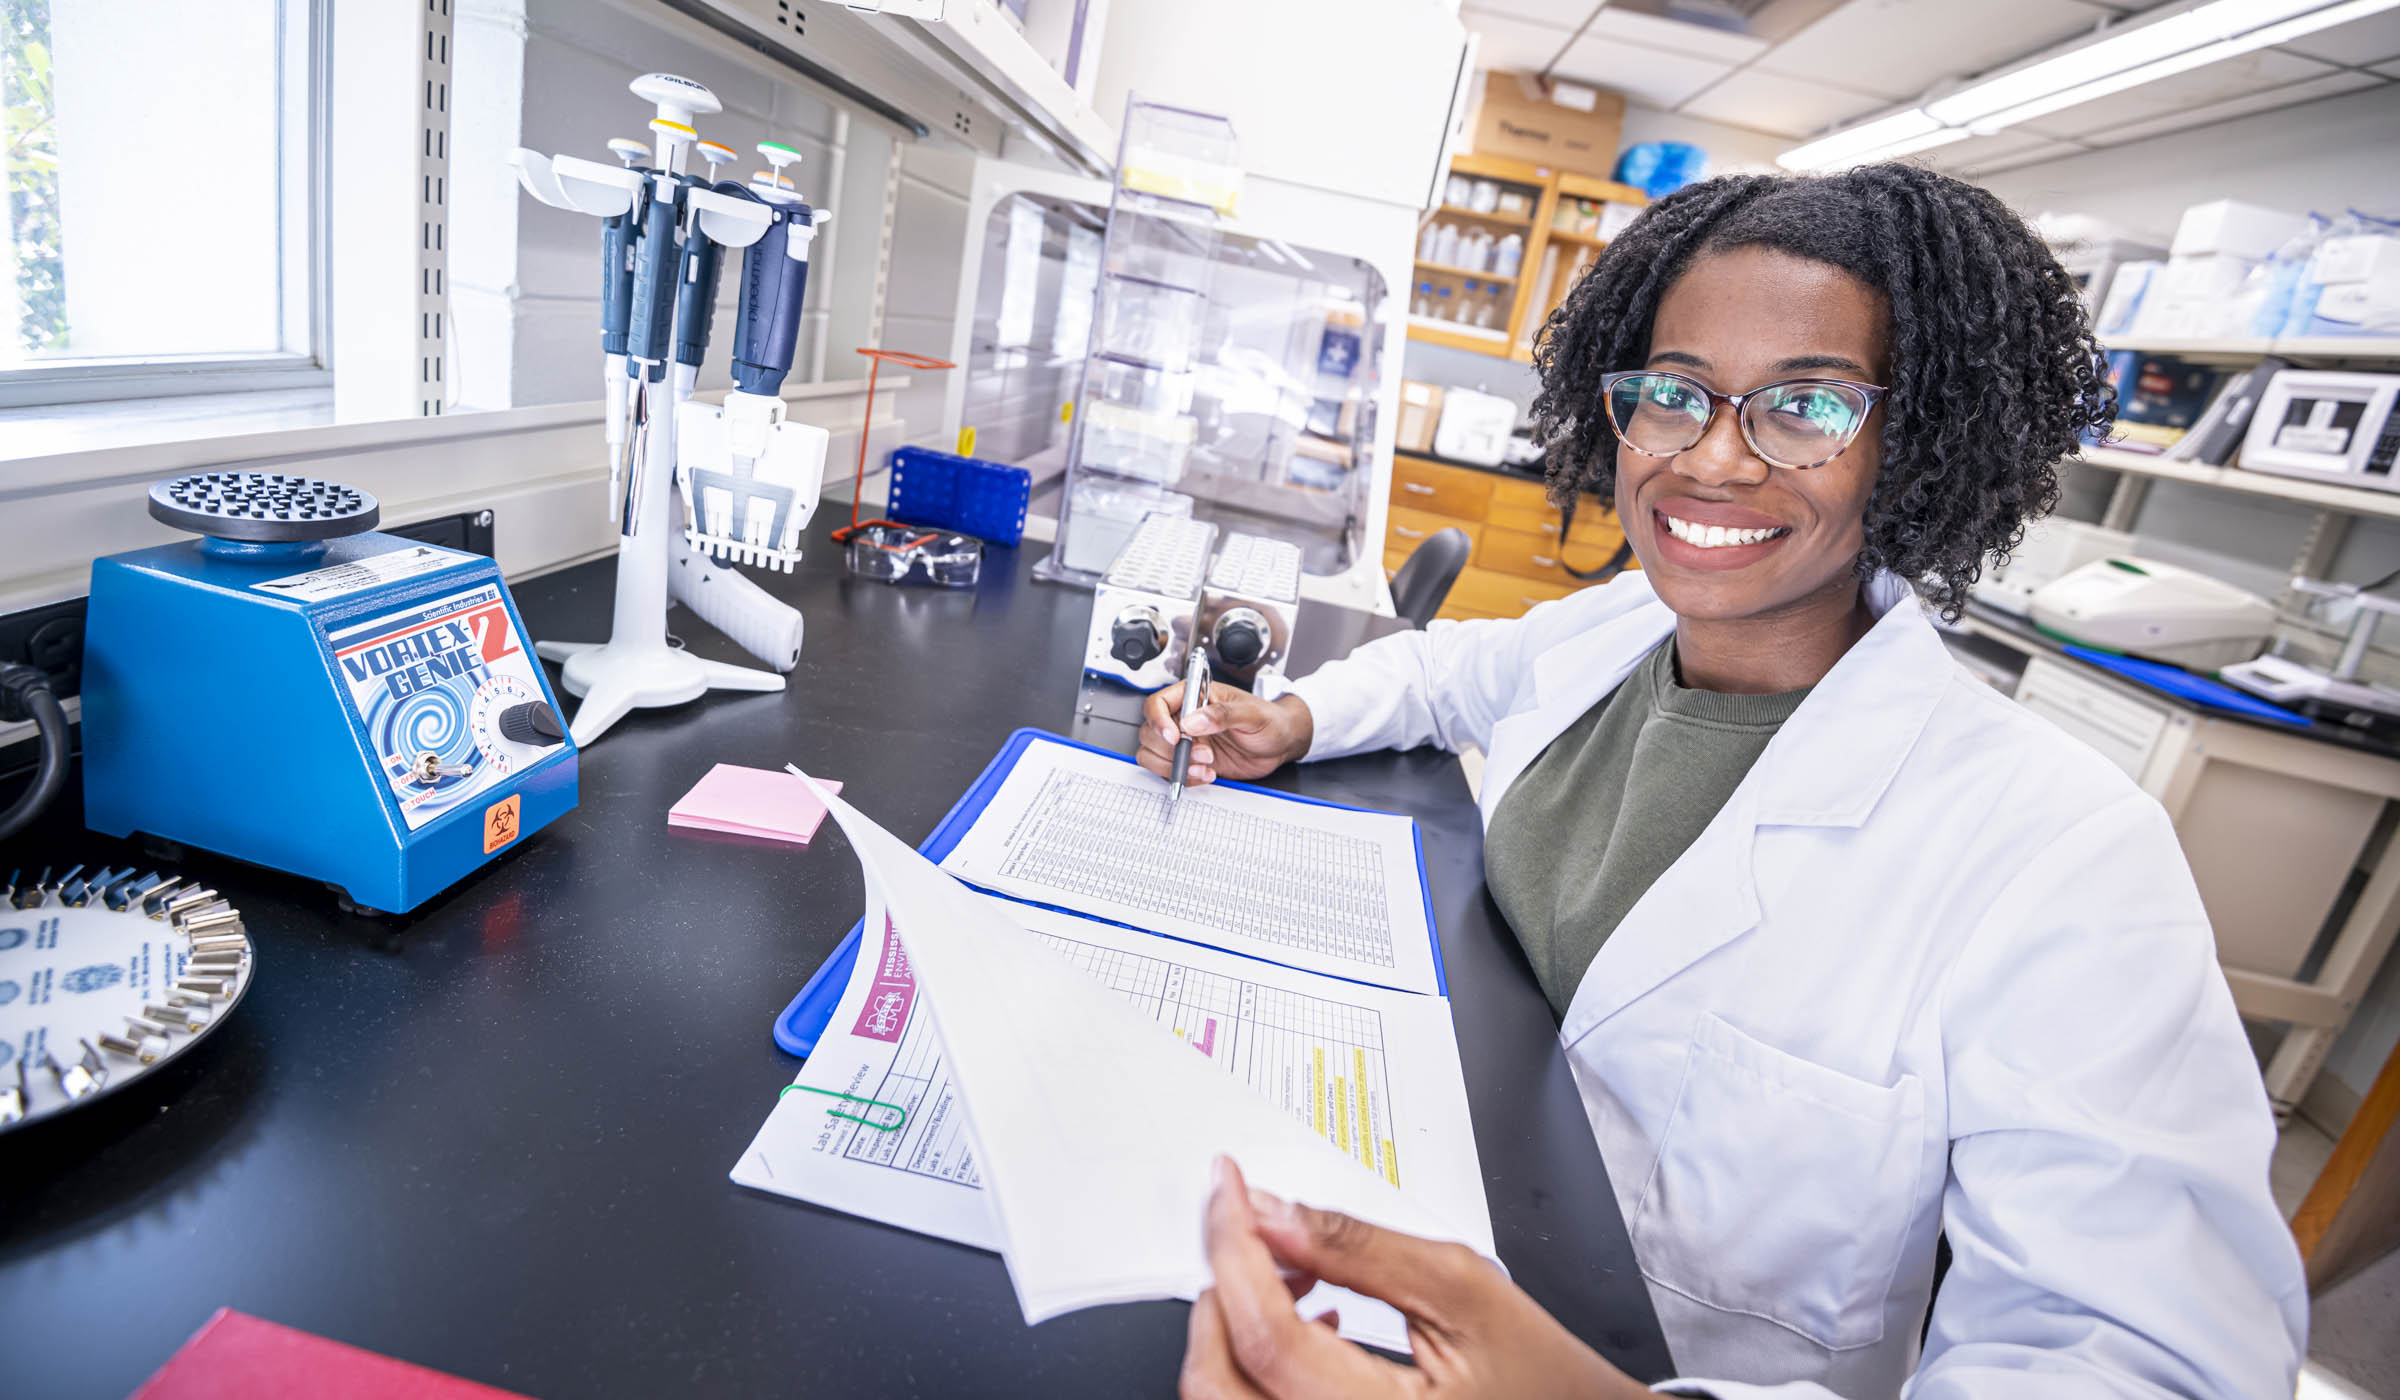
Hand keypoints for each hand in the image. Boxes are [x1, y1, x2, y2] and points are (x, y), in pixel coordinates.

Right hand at [1138, 683, 1313, 788]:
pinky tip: (1207, 775)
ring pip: (1153, 755)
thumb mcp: (1251, 713)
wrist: (1281, 744)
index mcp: (1194, 696)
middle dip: (1172, 750)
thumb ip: (1222, 714)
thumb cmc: (1270, 720)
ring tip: (1205, 767)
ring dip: (1175, 766)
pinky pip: (1170, 773)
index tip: (1175, 737)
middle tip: (1203, 754)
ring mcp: (1186, 742)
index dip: (1159, 721)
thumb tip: (1193, 720)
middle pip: (1150, 733)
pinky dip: (1184, 778)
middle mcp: (1185, 718)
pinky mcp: (1191, 762)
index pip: (1158, 704)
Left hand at [1181, 1157, 1648, 1399]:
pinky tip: (1308, 1319)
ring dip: (1230, 1326)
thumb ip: (1358, 1246)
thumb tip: (1272, 1210)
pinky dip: (1253, 1361)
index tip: (1228, 1186)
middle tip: (1245, 1225)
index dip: (1233, 1245)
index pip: (1263, 1335)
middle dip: (1218, 1290)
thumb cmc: (1547, 1381)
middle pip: (1216, 1383)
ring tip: (1286, 1272)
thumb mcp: (1463, 1290)